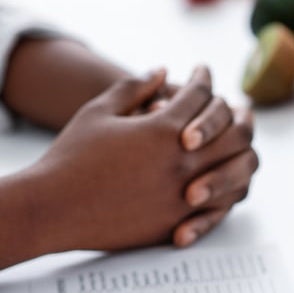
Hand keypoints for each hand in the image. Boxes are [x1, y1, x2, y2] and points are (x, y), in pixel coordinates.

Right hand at [29, 68, 255, 251]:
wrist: (53, 209)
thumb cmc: (70, 157)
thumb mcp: (98, 112)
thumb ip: (134, 88)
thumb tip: (163, 71)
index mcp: (163, 128)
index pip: (201, 95)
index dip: (203, 79)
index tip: (202, 73)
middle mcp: (182, 160)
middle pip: (234, 131)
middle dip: (236, 115)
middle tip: (233, 108)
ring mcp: (185, 194)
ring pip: (237, 168)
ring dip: (240, 151)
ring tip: (236, 142)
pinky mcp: (181, 221)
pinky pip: (223, 204)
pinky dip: (229, 187)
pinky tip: (223, 177)